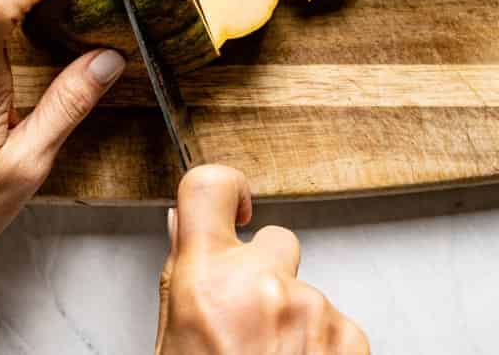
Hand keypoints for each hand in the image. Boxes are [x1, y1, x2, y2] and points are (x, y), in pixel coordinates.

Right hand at [156, 166, 368, 352]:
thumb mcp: (174, 339)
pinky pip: (338, 322)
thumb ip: (184, 277)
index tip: (234, 201)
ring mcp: (309, 308)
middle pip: (274, 241)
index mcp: (204, 278)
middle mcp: (259, 282)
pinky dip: (324, 346)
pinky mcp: (348, 335)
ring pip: (306, 289)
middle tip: (250, 323)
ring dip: (295, 318)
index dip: (226, 185)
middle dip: (266, 272)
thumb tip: (184, 227)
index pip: (208, 185)